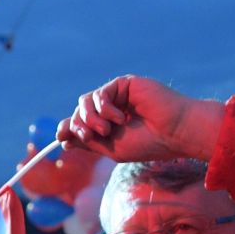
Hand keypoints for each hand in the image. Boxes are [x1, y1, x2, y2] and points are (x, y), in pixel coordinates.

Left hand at [57, 76, 224, 163]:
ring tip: (106, 130)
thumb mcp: (112, 148)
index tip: (60, 136)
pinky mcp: (124, 84)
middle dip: (79, 125)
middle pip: (80, 112)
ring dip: (89, 118)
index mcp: (110, 126)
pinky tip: (119, 118)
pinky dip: (104, 108)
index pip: (81, 123)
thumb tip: (63, 139)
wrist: (174, 133)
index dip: (68, 127)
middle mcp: (112, 109)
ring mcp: (117, 96)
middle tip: (89, 136)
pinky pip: (100, 94)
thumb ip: (88, 141)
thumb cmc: (149, 144)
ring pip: (85, 102)